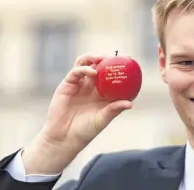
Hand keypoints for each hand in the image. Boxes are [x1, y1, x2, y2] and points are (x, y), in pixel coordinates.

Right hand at [22, 54, 132, 173]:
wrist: (63, 138)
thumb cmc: (85, 131)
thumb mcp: (102, 120)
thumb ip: (114, 110)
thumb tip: (130, 103)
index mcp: (102, 94)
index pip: (112, 76)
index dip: (119, 67)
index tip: (129, 60)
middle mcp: (91, 87)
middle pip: (99, 66)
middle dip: (107, 58)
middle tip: (117, 55)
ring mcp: (79, 84)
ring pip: (85, 64)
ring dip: (93, 58)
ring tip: (102, 59)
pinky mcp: (67, 85)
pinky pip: (75, 72)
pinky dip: (84, 69)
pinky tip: (92, 72)